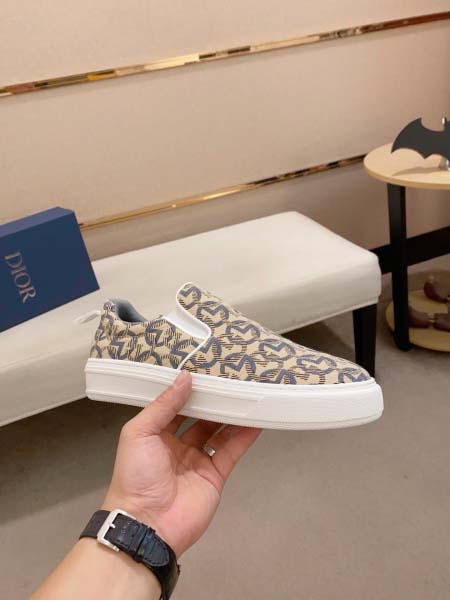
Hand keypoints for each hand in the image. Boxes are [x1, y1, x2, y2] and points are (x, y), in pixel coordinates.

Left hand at [102, 370, 260, 556]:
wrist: (147, 525)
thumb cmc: (136, 475)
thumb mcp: (140, 433)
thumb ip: (163, 405)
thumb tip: (185, 377)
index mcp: (156, 435)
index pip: (175, 407)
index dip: (189, 391)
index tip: (205, 372)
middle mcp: (177, 446)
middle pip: (200, 418)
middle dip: (213, 402)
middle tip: (230, 380)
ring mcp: (197, 461)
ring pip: (218, 432)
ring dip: (231, 416)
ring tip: (246, 394)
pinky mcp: (215, 475)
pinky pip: (231, 451)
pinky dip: (244, 436)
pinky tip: (255, 420)